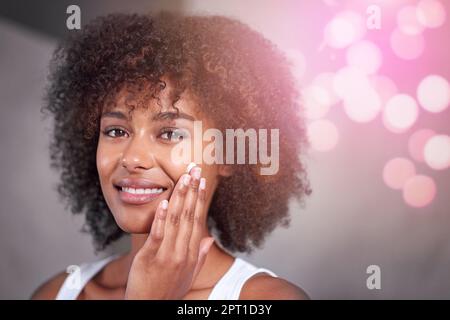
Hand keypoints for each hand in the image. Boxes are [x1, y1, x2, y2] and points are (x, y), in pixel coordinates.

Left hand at [124, 166, 213, 298]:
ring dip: (179, 197)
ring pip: (175, 220)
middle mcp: (183, 252)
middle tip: (195, 170)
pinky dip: (160, 218)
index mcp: (192, 253)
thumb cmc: (169, 291)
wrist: (151, 309)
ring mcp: (167, 255)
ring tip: (183, 178)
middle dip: (192, 190)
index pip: (198, 219)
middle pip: (189, 215)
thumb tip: (210, 239)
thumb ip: (200, 255)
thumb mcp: (189, 275)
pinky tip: (163, 202)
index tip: (202, 181)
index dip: (200, 199)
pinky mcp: (150, 258)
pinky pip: (157, 235)